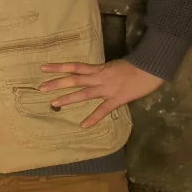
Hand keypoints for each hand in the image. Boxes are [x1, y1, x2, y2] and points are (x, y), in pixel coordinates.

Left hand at [39, 60, 164, 127]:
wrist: (151, 67)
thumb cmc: (135, 65)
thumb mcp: (114, 65)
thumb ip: (102, 72)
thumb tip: (92, 76)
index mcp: (98, 68)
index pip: (74, 66)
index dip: (58, 67)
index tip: (43, 68)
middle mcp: (99, 78)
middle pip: (74, 80)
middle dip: (57, 84)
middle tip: (41, 88)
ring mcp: (107, 89)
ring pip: (84, 93)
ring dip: (68, 99)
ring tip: (54, 103)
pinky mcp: (117, 99)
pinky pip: (103, 110)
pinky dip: (93, 118)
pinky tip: (83, 126)